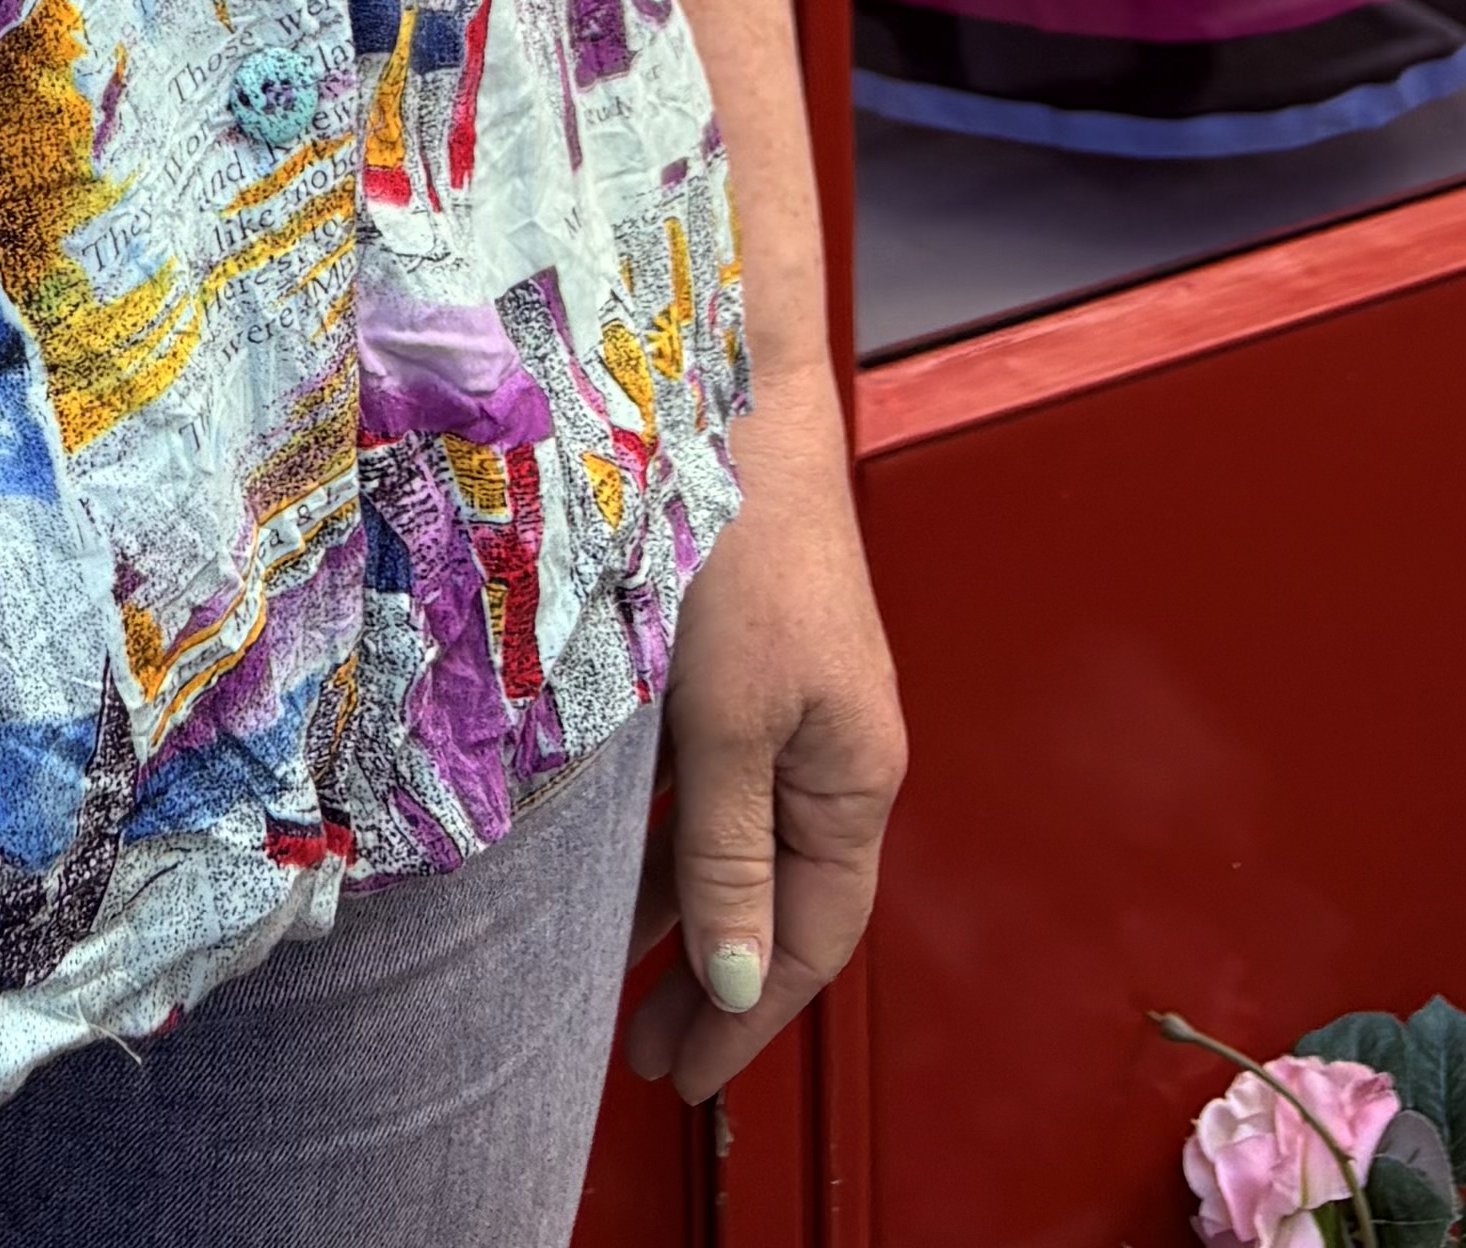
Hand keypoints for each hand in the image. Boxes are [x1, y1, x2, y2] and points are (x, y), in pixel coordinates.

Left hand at [622, 361, 904, 1108]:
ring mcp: (788, 703)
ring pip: (734, 842)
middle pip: (778, 899)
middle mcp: (831, 748)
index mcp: (854, 775)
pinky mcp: (740, 661)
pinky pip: (706, 784)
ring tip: (614, 977)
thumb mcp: (728, 721)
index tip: (687, 1074)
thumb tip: (738, 979)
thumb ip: (725, 854)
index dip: (750, 1015)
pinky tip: (610, 860)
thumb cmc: (741, 542)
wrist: (724, 392)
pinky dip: (664, 837)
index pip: (814, 938)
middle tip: (644, 1049)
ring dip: (679, 912)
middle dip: (716, 981)